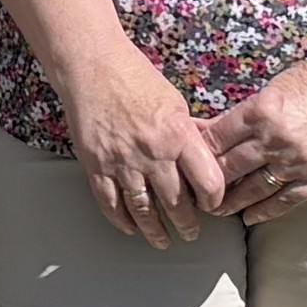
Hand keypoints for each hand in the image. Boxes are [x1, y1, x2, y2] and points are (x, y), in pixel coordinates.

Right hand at [61, 49, 231, 246]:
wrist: (92, 66)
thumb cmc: (137, 77)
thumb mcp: (176, 103)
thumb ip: (192, 134)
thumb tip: (212, 157)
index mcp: (178, 135)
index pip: (208, 183)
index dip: (214, 200)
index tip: (213, 205)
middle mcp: (153, 153)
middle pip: (177, 204)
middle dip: (187, 224)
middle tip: (191, 232)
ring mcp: (122, 162)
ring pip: (144, 211)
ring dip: (155, 231)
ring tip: (163, 240)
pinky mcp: (96, 166)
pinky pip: (111, 204)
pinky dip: (122, 221)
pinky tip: (130, 228)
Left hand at [205, 44, 306, 216]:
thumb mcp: (276, 87)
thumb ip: (249, 114)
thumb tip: (217, 133)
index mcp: (260, 110)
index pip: (216, 138)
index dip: (197, 151)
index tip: (185, 160)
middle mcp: (275, 139)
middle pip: (229, 167)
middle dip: (207, 181)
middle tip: (191, 192)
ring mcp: (297, 161)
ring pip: (252, 189)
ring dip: (230, 202)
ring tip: (214, 210)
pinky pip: (285, 201)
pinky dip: (264, 212)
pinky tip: (249, 218)